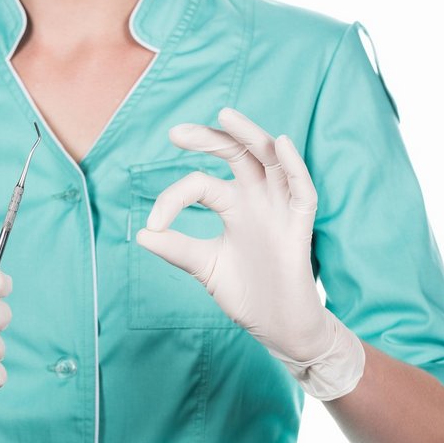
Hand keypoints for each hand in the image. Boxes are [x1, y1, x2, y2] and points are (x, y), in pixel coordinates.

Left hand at [136, 108, 364, 399]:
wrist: (278, 327)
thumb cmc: (246, 293)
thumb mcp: (204, 266)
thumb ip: (177, 248)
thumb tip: (141, 232)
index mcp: (233, 205)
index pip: (201, 184)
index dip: (174, 198)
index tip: (154, 223)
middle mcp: (256, 199)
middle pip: (235, 155)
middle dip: (208, 139)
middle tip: (176, 132)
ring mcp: (279, 208)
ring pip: (268, 159)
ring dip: (249, 135)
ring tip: (225, 115)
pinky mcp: (300, 225)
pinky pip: (302, 188)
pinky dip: (294, 165)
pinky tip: (280, 143)